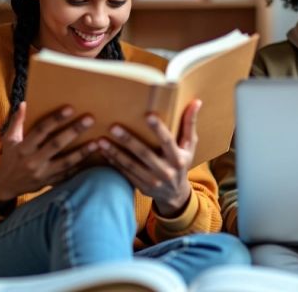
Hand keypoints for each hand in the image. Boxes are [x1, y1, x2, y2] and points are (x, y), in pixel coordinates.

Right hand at [0, 102, 98, 204]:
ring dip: (83, 152)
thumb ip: (17, 122)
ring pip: (66, 162)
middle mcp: (33, 161)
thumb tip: (24, 103)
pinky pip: (68, 174)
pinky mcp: (50, 182)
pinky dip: (81, 167)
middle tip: (90, 119)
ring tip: (97, 142)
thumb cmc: (10, 158)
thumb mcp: (8, 139)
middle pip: (56, 144)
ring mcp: (43, 174)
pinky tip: (94, 159)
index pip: (40, 130)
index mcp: (22, 148)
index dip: (55, 119)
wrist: (6, 185)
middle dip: (74, 131)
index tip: (70, 108)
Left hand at [99, 99, 201, 216]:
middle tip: (113, 127)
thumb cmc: (182, 163)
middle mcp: (166, 171)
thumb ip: (190, 124)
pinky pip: (125, 173)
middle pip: (144, 153)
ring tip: (101, 141)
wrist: (176, 194)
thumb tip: (196, 102)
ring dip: (115, 152)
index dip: (158, 129)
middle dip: (128, 140)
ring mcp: (152, 181)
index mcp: (178, 158)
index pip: (167, 141)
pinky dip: (114, 162)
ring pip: (130, 165)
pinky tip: (103, 152)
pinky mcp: (141, 186)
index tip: (148, 115)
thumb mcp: (190, 146)